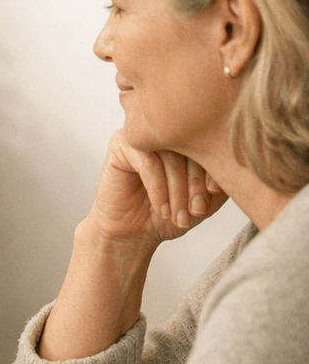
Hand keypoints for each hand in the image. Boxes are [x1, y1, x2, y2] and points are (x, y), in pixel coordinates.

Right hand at [91, 131, 228, 247]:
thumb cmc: (169, 214)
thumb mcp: (205, 200)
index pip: (211, 142)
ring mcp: (145, 135)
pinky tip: (161, 209)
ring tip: (178, 216)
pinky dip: (157, 188)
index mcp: (192, 135)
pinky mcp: (121, 144)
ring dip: (177, 191)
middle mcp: (169, 130)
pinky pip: (146, 162)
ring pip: (170, 156)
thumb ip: (222, 183)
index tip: (213, 194)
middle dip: (195, 183)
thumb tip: (243, 170)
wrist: (133, 233)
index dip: (215, 169)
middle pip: (191, 147)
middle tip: (196, 210)